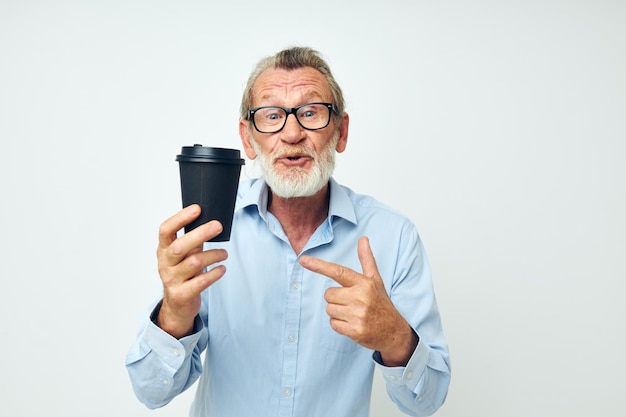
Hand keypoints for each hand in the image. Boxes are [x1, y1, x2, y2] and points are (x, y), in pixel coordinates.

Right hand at [156, 204, 227, 337]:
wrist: (177, 305)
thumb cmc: (182, 274)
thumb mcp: (183, 256)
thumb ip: (191, 241)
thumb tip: (209, 221)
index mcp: (163, 250)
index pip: (166, 230)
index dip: (180, 218)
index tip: (197, 209)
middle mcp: (165, 264)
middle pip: (180, 246)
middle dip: (201, 234)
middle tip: (218, 226)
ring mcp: (172, 280)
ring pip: (194, 263)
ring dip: (213, 255)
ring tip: (224, 253)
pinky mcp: (182, 294)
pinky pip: (201, 281)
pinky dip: (214, 273)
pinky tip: (221, 268)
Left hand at [299, 237, 416, 365]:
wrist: (394, 331)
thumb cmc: (381, 303)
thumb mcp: (375, 280)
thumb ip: (366, 259)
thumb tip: (363, 239)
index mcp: (364, 283)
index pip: (338, 271)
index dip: (319, 266)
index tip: (303, 260)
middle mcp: (361, 297)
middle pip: (328, 294)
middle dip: (336, 299)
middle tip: (351, 303)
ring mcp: (358, 315)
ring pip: (329, 310)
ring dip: (337, 313)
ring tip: (353, 314)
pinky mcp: (355, 330)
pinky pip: (333, 324)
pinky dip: (340, 325)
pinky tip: (352, 324)